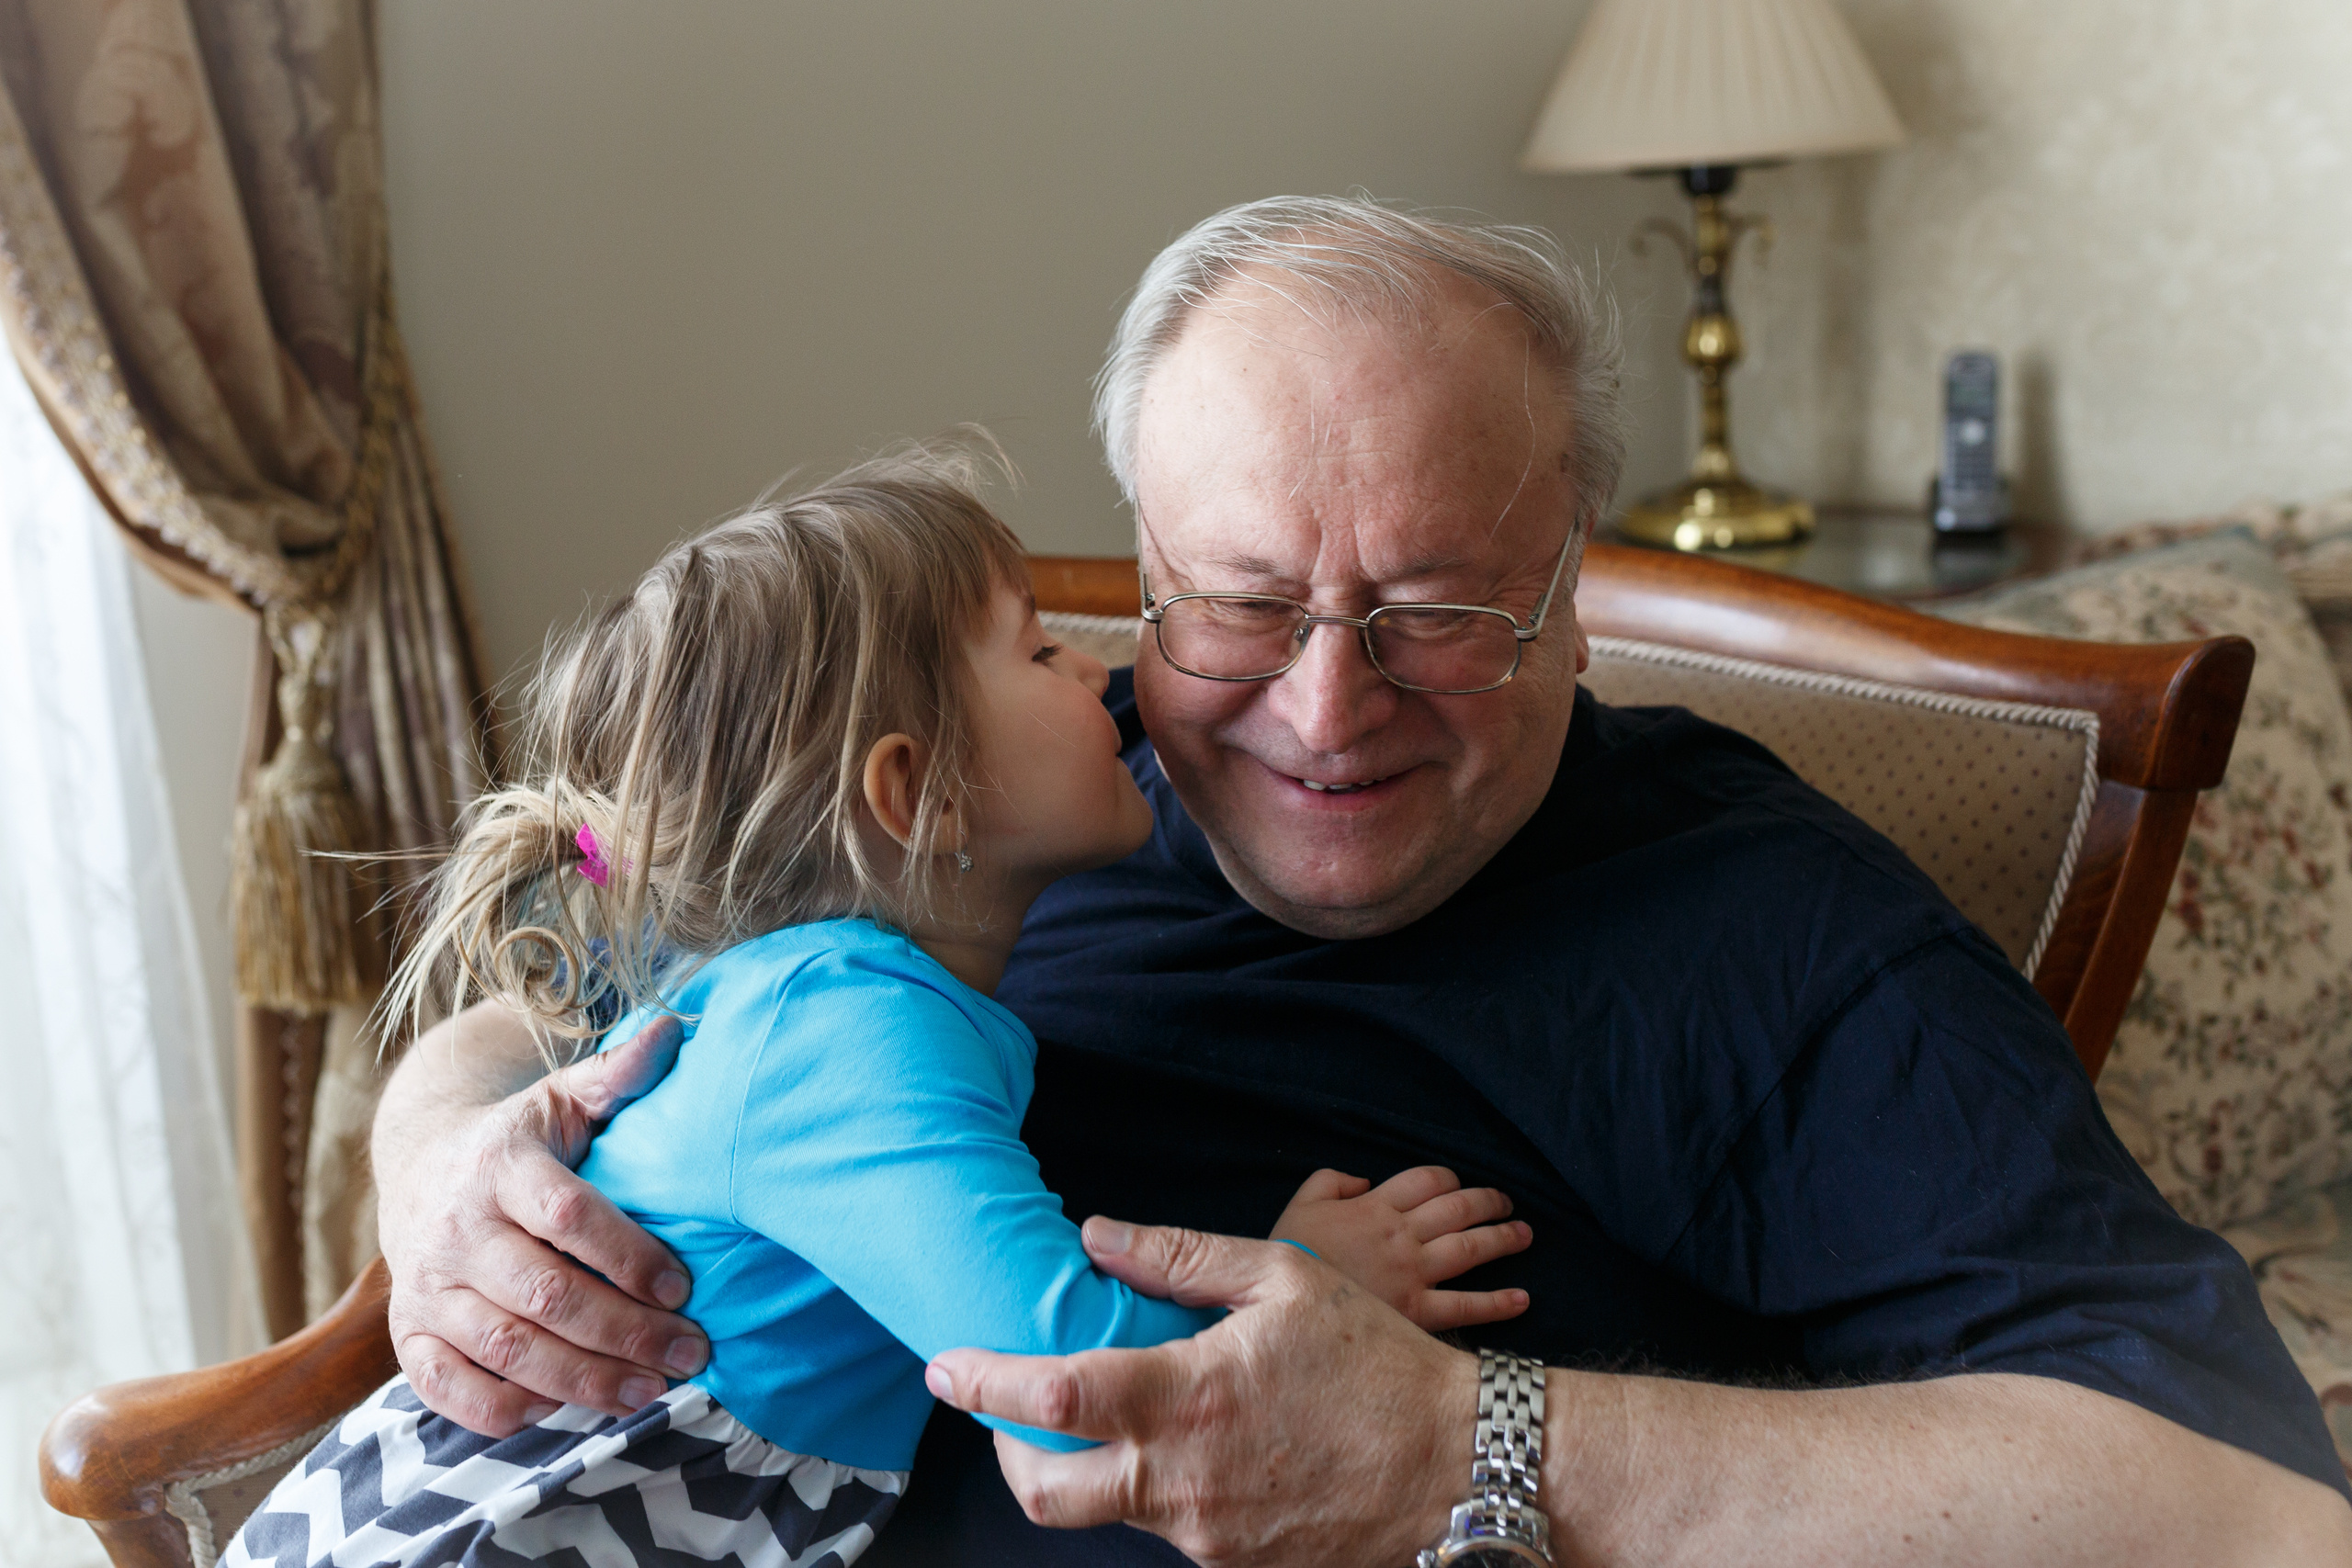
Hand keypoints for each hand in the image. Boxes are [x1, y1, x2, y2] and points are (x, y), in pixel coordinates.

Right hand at [374, 1009, 710, 1434]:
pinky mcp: (406, 1333)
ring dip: (583, 1380)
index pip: (568, 1217)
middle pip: (544, 1295)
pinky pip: (449, 1387)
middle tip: (690, 1354)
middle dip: (625, 1332)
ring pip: (505, 1349)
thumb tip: (677, 1027)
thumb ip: (617, 1074)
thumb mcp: (562, 1097)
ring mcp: (425, 1286)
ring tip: (651, 1392)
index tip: (685, 1287)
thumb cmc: (518, 1137)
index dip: (629, 1255)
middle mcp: (456, 1229)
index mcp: (501, 1166)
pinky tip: (562, 1409)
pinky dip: (504, 1408)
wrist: (418, 1162)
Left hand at [925, 1217, 1480, 1567]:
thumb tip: (1097, 1235)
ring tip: (1130, 1413)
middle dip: (1009, 1455)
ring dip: (1095, 1467)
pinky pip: (1171, 1530)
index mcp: (1186, 1400)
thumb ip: (1180, 1257)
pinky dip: (1160, 1488)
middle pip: (1046, 1495)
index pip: (1051, 1399)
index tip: (946, 1367)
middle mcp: (1180, 1483)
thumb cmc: (1374, 1361)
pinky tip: (1202, 1449)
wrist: (1459, 1466)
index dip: (984, 1384)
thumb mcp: (1284, 1279)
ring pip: (1109, 1513)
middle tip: (1013, 1415)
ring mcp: (1205, 1537)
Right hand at [1271, 1165, 1530, 1330]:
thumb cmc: (1290, 1255)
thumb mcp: (1301, 1203)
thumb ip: (1331, 1181)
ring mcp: (1414, 1272)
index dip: (1449, 1179)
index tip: (1459, 1184)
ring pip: (1470, 1249)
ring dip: (1502, 1239)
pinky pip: (1466, 1305)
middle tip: (1506, 1203)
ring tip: (1524, 1234)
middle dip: (1488, 1202)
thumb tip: (1364, 1180)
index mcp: (1376, 1207)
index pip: (1426, 1181)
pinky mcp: (1419, 1311)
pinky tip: (1522, 1299)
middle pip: (1458, 1209)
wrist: (1285, 1305)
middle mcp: (1402, 1235)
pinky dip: (1498, 1303)